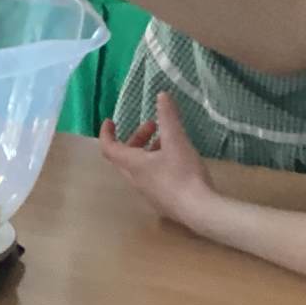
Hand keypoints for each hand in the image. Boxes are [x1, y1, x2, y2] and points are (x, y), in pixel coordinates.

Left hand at [98, 92, 217, 227]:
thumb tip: (161, 95)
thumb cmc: (183, 174)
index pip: (109, 148)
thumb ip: (168, 117)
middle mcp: (135, 180)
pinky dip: (157, 163)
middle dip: (135, 138)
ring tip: (167, 140)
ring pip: (139, 167)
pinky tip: (178, 160)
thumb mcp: (176, 140)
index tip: (110, 121)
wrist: (199, 210)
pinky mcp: (162, 201)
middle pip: (125, 157)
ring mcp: (148, 193)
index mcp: (133, 165)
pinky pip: (152, 178)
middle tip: (152, 126)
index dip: (106, 133)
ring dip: (147, 150)